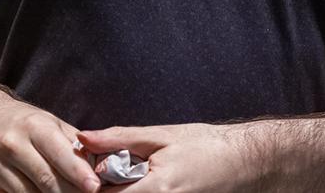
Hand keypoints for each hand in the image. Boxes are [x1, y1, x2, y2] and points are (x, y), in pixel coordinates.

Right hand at [0, 95, 100, 192]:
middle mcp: (11, 146)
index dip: (78, 173)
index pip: (59, 153)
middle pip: (46, 180)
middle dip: (70, 192)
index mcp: (33, 126)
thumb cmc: (21, 123)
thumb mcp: (49, 122)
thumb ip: (74, 143)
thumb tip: (100, 163)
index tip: (94, 186)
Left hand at [78, 124, 254, 192]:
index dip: (95, 182)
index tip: (99, 167)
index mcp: (155, 189)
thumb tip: (82, 138)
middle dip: (111, 188)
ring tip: (141, 176)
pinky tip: (149, 182)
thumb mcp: (161, 136)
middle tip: (122, 171)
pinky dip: (140, 192)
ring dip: (126, 191)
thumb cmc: (205, 145)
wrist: (243, 162)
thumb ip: (119, 138)